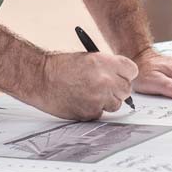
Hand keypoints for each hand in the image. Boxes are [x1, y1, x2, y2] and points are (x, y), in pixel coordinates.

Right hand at [23, 52, 137, 120]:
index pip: (132, 71)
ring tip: (90, 93)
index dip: (126, 74)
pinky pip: (101, 113)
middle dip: (117, 89)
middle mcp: (105, 80)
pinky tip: (81, 101)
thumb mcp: (88, 57)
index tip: (121, 76)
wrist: (39, 78)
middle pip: (126, 90)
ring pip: (116, 105)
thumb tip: (120, 78)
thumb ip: (107, 67)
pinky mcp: (90, 113)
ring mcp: (98, 98)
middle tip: (105, 87)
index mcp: (105, 62)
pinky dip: (94, 109)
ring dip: (107, 101)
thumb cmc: (59, 66)